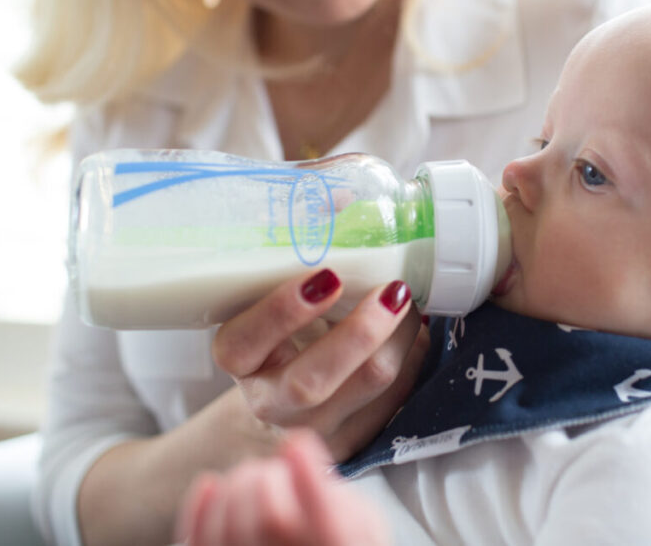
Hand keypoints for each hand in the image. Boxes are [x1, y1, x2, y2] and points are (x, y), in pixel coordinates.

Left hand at [176, 428, 390, 545]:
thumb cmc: (339, 540)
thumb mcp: (365, 524)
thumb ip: (340, 497)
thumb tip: (299, 460)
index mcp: (338, 544)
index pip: (326, 519)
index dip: (306, 472)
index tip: (297, 442)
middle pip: (271, 515)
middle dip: (267, 476)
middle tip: (273, 470)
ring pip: (230, 527)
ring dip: (236, 489)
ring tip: (251, 482)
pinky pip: (199, 542)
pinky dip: (200, 508)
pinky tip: (212, 484)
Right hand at [212, 269, 428, 459]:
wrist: (287, 407)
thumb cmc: (285, 338)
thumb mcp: (277, 306)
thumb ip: (302, 270)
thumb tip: (343, 209)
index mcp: (238, 360)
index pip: (243, 342)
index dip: (282, 310)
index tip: (327, 276)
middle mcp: (270, 402)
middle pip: (310, 382)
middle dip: (360, 332)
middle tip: (391, 290)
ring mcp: (313, 429)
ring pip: (368, 385)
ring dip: (400, 337)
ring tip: (407, 300)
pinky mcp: (354, 441)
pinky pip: (396, 396)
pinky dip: (411, 356)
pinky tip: (411, 332)